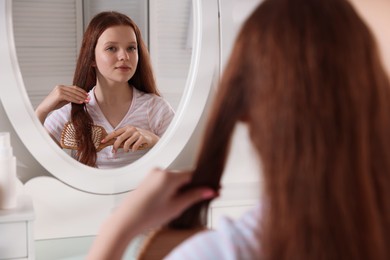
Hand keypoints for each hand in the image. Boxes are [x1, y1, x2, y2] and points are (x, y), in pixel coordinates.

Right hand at [35, 85, 88, 122]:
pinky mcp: (59, 95)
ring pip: (73, 94)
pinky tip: (81, 102)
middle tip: (89, 98)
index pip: (74, 88)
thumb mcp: (64, 100)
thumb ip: (70, 97)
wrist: (44, 108)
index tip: (87, 95)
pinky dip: (76, 100)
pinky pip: (70, 97)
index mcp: (61, 86)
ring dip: (81, 97)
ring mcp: (59, 90)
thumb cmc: (54, 104)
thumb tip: (80, 97)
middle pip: (74, 90)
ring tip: (87, 101)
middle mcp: (60, 87)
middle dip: (83, 94)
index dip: (81, 91)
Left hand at [87, 169, 216, 259]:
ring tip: (177, 205)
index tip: (210, 189)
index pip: (193, 174)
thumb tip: (209, 191)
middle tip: (196, 201)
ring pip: (174, 180)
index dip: (202, 183)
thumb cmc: (147, 215)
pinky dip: (170, 190)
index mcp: (168, 175)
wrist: (125, 221)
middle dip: (190, 187)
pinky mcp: (147, 180)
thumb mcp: (176, 207)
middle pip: (183, 177)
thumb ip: (194, 196)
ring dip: (179, 190)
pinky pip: (165, 181)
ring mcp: (152, 175)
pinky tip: (168, 202)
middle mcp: (160, 171)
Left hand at [102, 125, 158, 151]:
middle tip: (114, 151)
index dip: (108, 137)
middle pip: (120, 138)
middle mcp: (131, 129)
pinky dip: (133, 150)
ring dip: (125, 149)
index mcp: (127, 128)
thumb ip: (123, 138)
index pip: (115, 132)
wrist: (152, 138)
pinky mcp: (142, 138)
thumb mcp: (130, 136)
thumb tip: (112, 144)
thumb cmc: (139, 137)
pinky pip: (134, 146)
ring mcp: (137, 133)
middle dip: (115, 146)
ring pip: (127, 143)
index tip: (102, 142)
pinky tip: (134, 150)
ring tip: (127, 151)